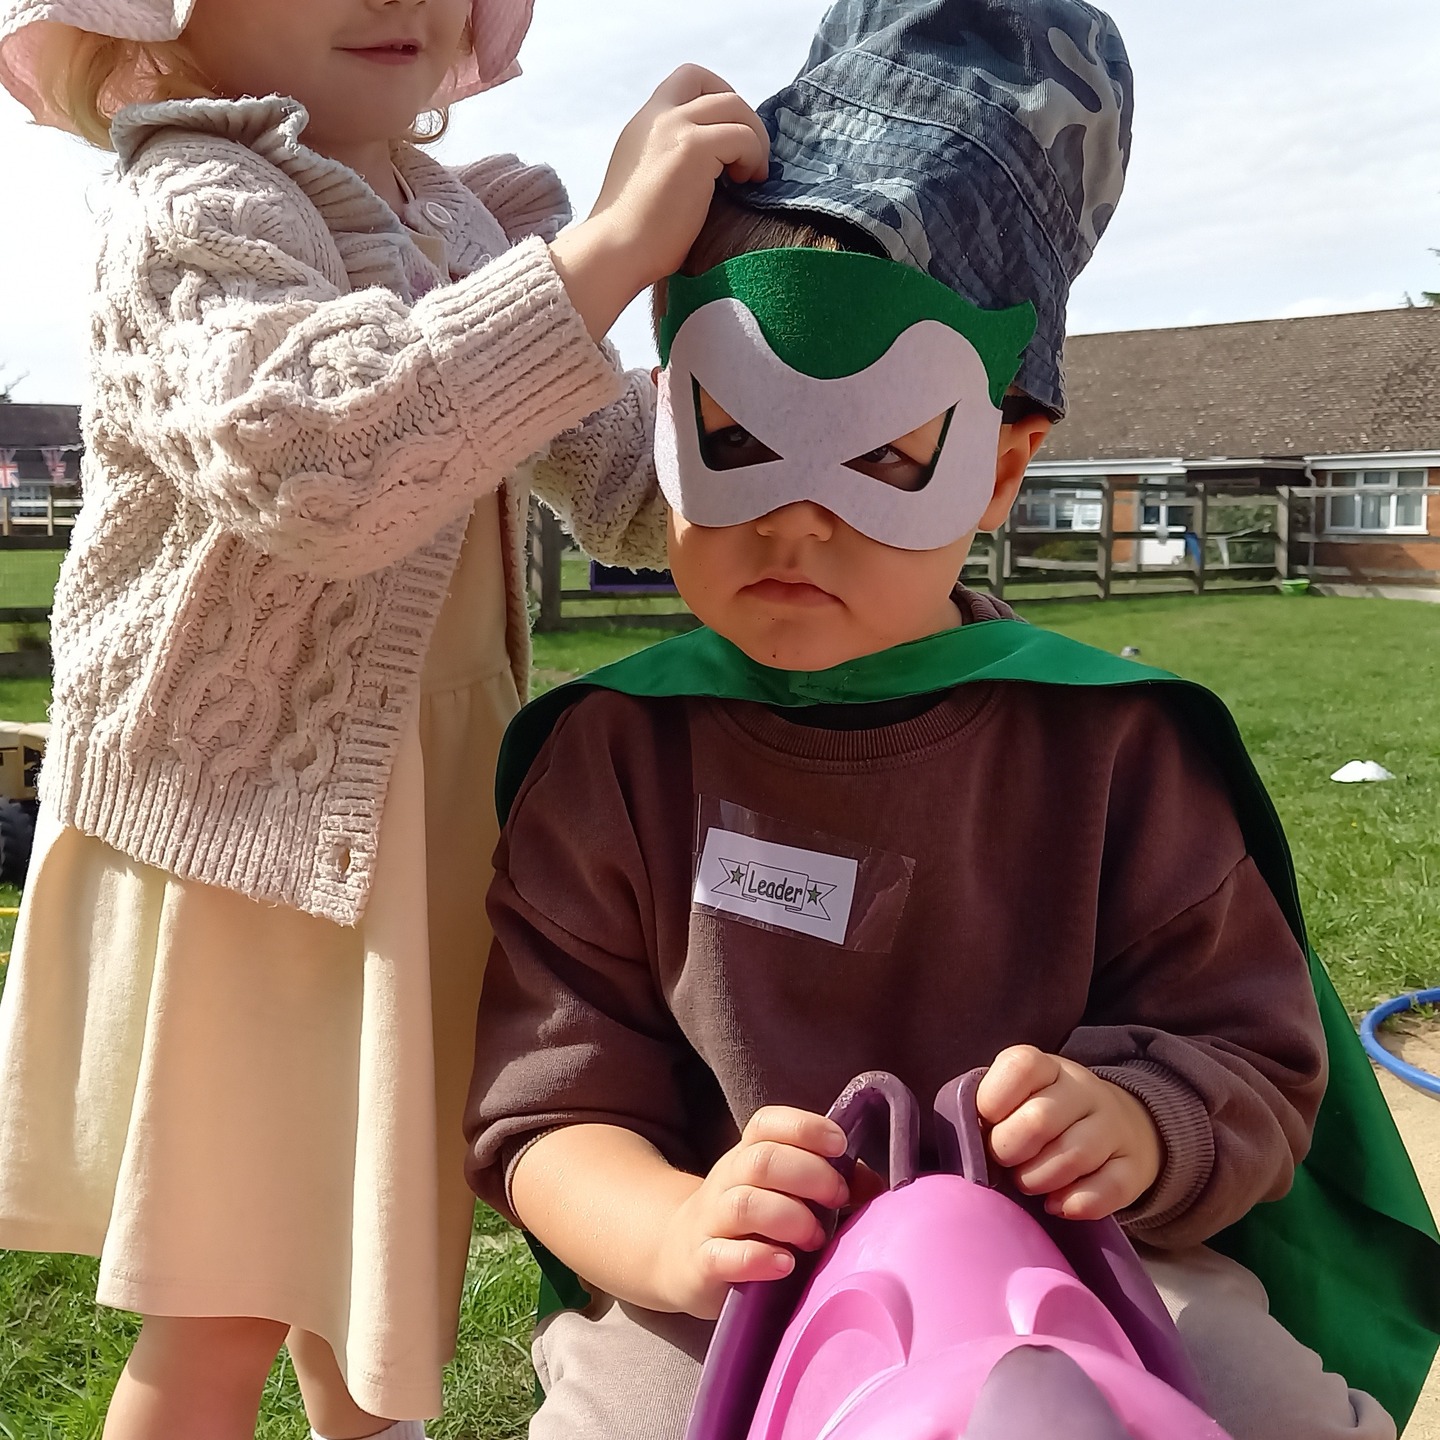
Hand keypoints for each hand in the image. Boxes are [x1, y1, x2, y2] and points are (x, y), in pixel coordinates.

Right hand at [550, 65, 769, 340]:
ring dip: (755, 138)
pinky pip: (743, 136)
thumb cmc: (634, 237)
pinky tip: (747, 183)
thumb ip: (668, 159)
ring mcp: (674, 127)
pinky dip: (754, 157)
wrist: (616, 252)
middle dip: (743, 117)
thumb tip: (710, 166)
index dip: (718, 99)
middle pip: (715, 87)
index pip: (687, 80)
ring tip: (751, 175)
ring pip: (735, 106)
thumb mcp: (647, 181)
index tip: (728, 137)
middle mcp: (657, 116)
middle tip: (749, 157)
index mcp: (644, 123)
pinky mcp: (693, 148)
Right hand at [656, 1106, 847, 1319]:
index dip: (805, 1128)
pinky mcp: (701, 1263)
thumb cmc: (752, 1222)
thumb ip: (829, 1183)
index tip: (840, 1146)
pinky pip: (723, 1256)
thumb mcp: (784, 1193)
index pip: (767, 1124)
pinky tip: (785, 1264)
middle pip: (762, 1160)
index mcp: (748, 1155)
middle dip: (809, 1175)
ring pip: (744, 1204)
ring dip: (789, 1217)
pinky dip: (758, 1258)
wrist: (678, 1254)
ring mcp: (710, 1221)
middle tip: (837, 1198)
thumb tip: (876, 1186)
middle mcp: (727, 1181)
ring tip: (815, 1238)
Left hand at [976, 1047, 1161, 1220]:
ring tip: (1028, 1182)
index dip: (992, 1101)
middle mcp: (1084, 1090)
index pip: (1020, 1066)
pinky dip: (1076, 1203)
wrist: (1116, 1126)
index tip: (985, 1122)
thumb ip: (990, 1110)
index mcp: (1047, 1067)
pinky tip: (1057, 1204)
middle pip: (1040, 1118)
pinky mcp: (1134, 1166)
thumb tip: (966, 1139)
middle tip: (1005, 1161)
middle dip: (1009, 1150)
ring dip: (1038, 1180)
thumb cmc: (1045, 1115)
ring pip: (1073, 1156)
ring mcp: (1113, 1126)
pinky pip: (1108, 1189)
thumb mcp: (1018, 1097)